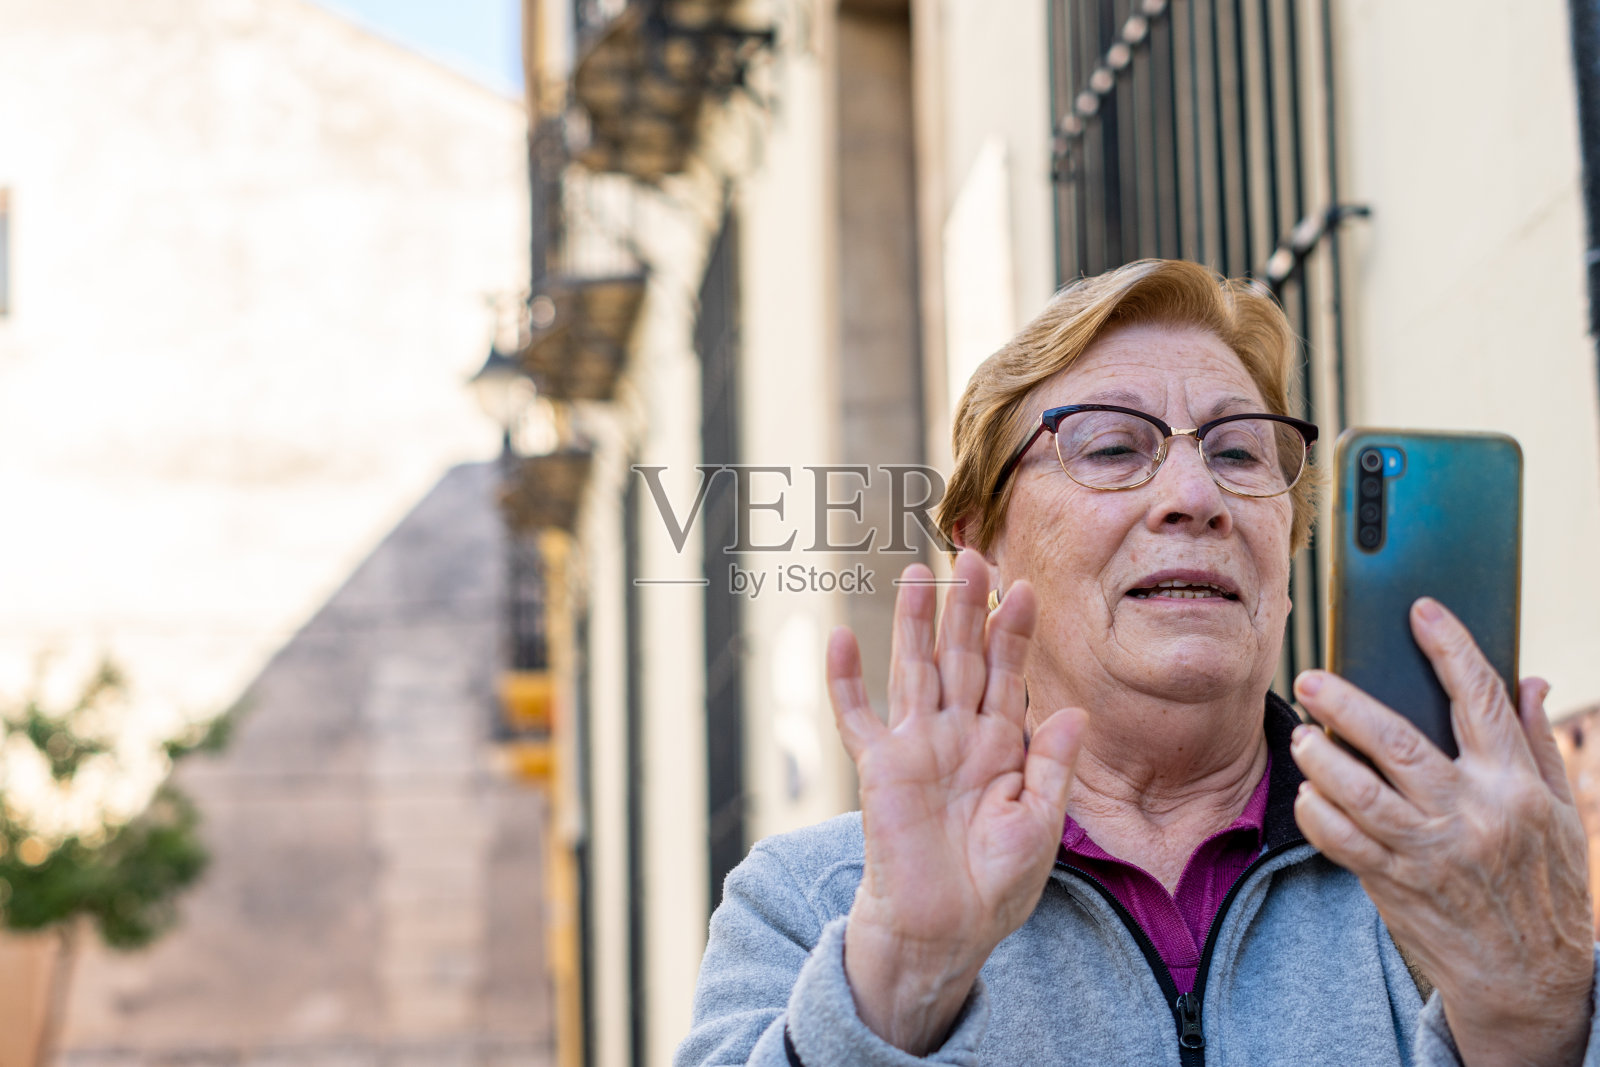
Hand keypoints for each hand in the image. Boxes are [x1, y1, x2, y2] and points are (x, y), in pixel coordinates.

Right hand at [826, 549, 1086, 1054]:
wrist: (945, 931)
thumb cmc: (995, 886)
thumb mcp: (1042, 824)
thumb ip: (1053, 766)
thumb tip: (1076, 711)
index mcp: (1000, 745)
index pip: (1009, 672)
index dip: (1015, 631)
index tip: (1024, 587)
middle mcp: (957, 734)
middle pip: (962, 655)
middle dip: (967, 606)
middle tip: (973, 554)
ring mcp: (915, 746)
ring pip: (914, 668)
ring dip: (914, 621)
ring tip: (916, 571)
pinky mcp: (879, 768)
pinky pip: (856, 715)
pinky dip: (845, 678)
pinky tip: (839, 636)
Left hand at [1291, 597, 1593, 1066]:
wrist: (1531, 979)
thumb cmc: (1544, 884)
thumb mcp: (1558, 811)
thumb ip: (1536, 742)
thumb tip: (1530, 679)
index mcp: (1514, 784)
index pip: (1480, 699)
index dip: (1449, 647)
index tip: (1420, 610)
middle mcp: (1471, 812)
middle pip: (1396, 742)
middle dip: (1346, 703)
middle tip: (1311, 677)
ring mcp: (1430, 850)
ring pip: (1357, 791)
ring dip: (1319, 757)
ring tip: (1302, 735)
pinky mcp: (1396, 883)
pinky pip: (1340, 839)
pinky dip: (1317, 812)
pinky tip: (1309, 792)